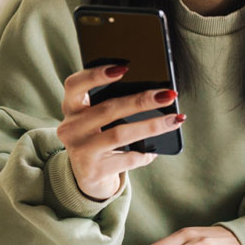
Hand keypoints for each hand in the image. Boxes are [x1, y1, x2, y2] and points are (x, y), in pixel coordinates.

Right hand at [56, 65, 184, 199]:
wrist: (88, 177)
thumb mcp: (95, 119)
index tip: (123, 68)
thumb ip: (110, 104)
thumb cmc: (99, 138)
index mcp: (71, 107)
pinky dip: (144, 154)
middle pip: (108, 109)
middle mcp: (70, 128)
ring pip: (119, 134)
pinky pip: (126, 159)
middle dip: (142, 100)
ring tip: (174, 119)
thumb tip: (153, 93)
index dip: (95, 75)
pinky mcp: (93, 171)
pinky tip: (155, 151)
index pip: (75, 85)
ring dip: (151, 126)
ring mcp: (79, 150)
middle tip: (168, 95)